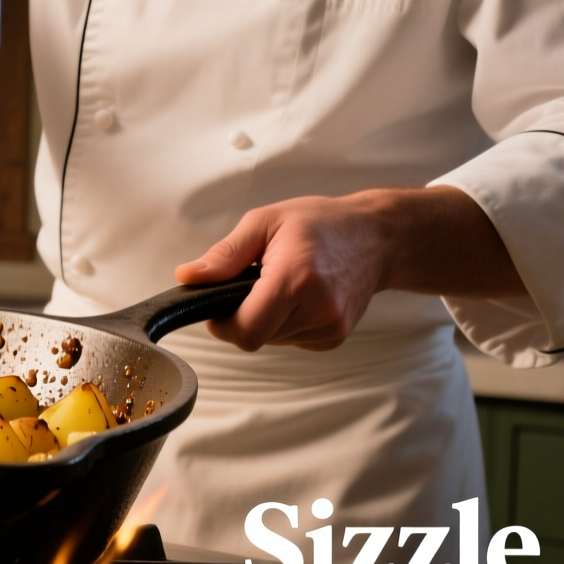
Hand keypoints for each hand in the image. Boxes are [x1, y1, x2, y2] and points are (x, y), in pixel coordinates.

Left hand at [174, 187, 526, 351]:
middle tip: (253, 283)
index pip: (246, 330)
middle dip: (242, 316)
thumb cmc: (321, 223)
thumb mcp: (264, 223)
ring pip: (271, 341)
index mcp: (295, 277)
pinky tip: (298, 297)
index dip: (222, 324)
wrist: (376, 237)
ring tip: (281, 283)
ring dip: (264, 319)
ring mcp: (330, 326)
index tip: (219, 303)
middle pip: (255, 337)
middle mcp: (317, 308)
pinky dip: (284, 323)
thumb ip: (223, 255)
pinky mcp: (335, 337)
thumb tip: (187, 277)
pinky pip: (291, 340)